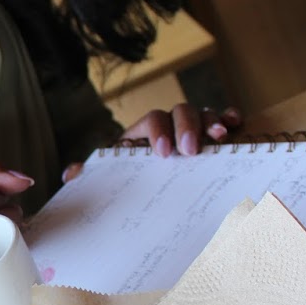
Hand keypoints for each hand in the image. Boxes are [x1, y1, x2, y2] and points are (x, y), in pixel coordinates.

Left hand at [62, 103, 240, 181]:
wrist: (153, 192)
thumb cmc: (134, 183)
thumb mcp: (115, 179)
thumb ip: (95, 175)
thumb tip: (70, 175)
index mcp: (145, 134)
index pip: (152, 120)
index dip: (158, 131)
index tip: (163, 153)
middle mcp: (171, 127)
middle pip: (180, 112)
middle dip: (186, 126)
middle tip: (190, 149)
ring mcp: (195, 128)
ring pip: (204, 114)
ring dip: (212, 121)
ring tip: (220, 135)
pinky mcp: (215, 136)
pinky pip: (226, 119)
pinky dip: (230, 118)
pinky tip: (236, 125)